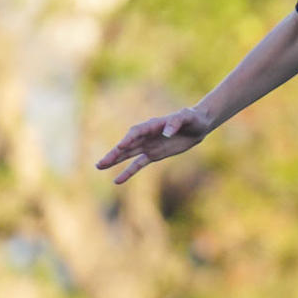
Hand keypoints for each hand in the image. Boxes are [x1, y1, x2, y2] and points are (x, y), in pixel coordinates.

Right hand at [95, 107, 212, 183]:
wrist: (198, 126)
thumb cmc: (192, 118)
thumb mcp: (186, 117)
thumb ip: (175, 122)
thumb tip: (166, 132)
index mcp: (152, 125)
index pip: (136, 132)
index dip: (129, 139)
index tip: (121, 146)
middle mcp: (146, 135)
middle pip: (127, 145)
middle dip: (114, 153)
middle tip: (101, 163)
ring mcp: (148, 146)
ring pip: (127, 155)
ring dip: (114, 161)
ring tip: (99, 166)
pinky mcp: (153, 155)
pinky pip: (138, 164)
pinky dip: (128, 172)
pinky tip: (117, 180)